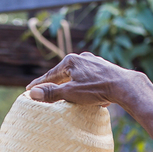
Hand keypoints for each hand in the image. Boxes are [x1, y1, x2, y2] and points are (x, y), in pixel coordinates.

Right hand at [27, 52, 145, 107]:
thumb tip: (32, 93)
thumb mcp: (70, 93)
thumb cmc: (96, 89)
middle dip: (55, 82)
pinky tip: (86, 91)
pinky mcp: (105, 68)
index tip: (28, 90)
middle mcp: (82, 57)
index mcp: (70, 61)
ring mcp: (95, 62)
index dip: (39, 84)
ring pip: (78, 74)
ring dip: (71, 83)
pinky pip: (90, 77)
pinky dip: (84, 84)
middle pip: (64, 73)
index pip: (50, 75)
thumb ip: (51, 93)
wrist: (124, 85)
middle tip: (45, 90)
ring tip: (66, 92)